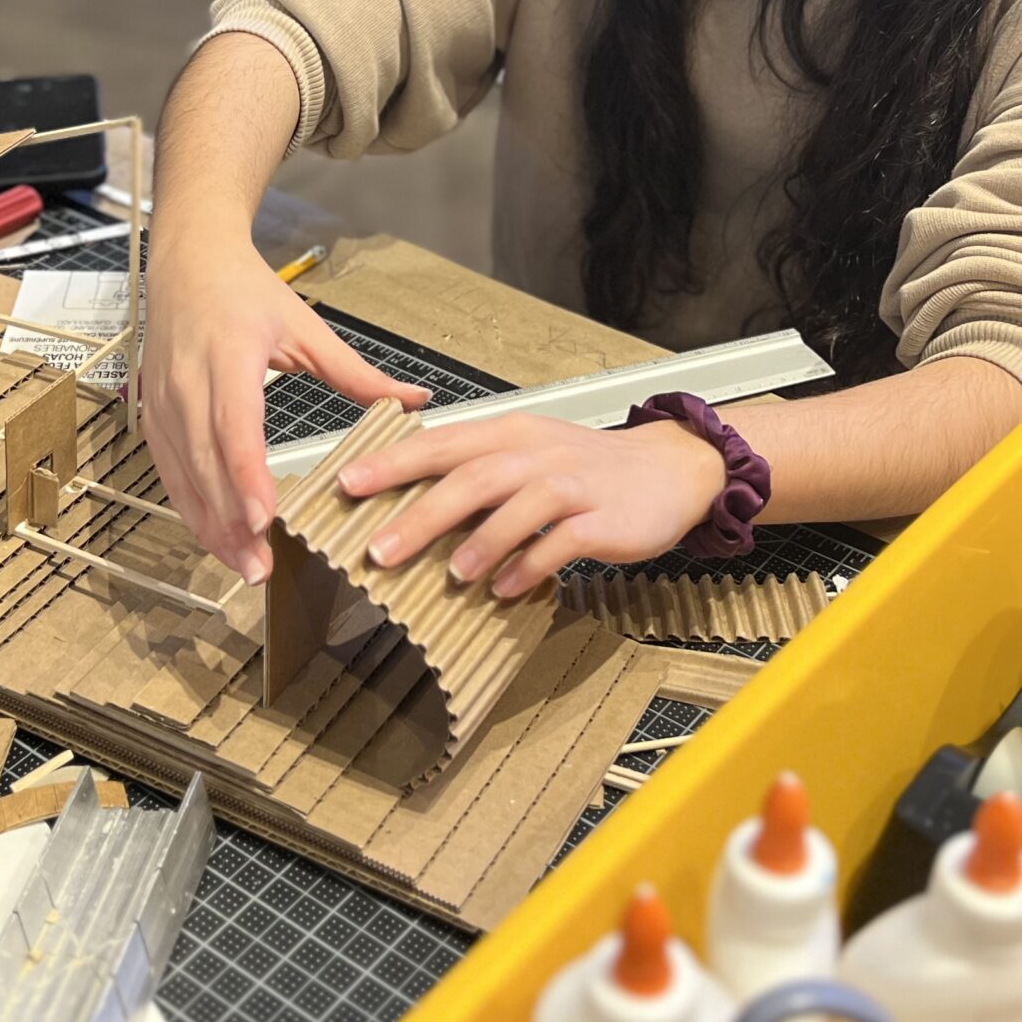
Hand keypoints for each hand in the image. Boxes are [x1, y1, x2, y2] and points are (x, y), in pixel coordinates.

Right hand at [142, 225, 426, 585]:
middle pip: (206, 462)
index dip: (245, 475)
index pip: (233, 425)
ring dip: (211, 525)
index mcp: (228, 355)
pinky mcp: (153, 415)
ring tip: (245, 566)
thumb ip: (357, 372)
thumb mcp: (305, 326)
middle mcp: (188, 382)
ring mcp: (164, 401)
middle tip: (261, 567)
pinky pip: (169, 472)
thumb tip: (415, 399)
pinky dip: (192, 509)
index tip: (264, 517)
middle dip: (231, 520)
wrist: (186, 262)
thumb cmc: (243, 290)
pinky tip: (218, 538)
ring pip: (183, 475)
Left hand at [340, 416, 724, 598]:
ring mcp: (574, 484)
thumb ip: (477, 470)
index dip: (394, 463)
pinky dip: (530, 565)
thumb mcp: (530, 452)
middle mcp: (538, 453)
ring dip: (480, 541)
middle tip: (379, 548)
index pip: (443, 443)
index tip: (349, 484)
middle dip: (421, 512)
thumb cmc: (589, 467)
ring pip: (519, 505)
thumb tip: (409, 501)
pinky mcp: (603, 518)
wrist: (671, 468)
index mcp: (512, 433)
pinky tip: (506, 588)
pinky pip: (561, 541)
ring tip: (450, 574)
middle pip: (473, 476)